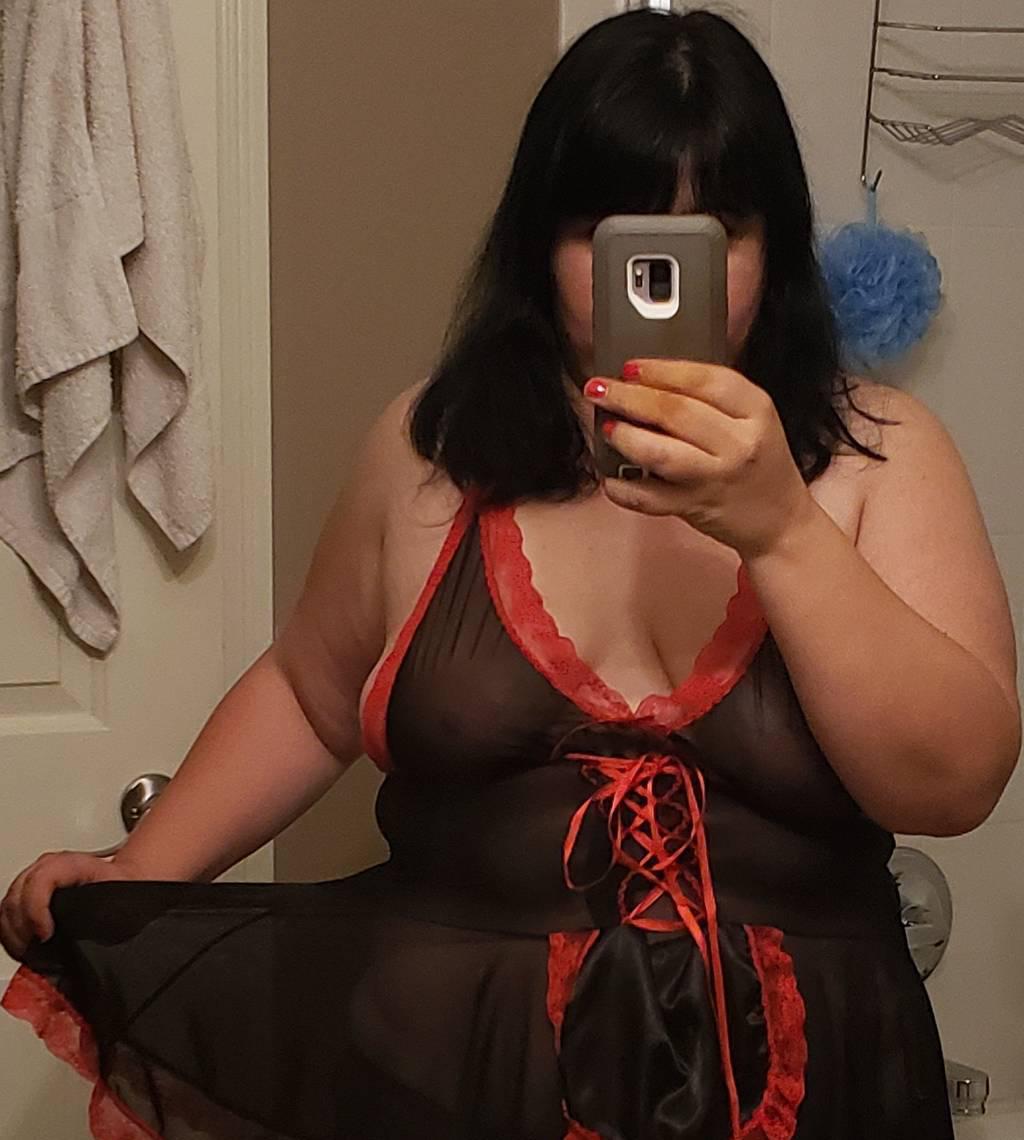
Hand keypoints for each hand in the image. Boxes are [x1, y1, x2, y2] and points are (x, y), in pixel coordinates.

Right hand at [0, 851, 143, 959]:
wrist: (125, 881)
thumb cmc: (123, 890)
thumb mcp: (120, 899)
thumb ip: (102, 917)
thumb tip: (90, 948)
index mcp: (73, 864)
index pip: (40, 878)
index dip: (36, 908)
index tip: (46, 935)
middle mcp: (49, 867)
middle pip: (17, 896)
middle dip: (22, 928)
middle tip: (37, 950)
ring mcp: (35, 878)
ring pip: (8, 906)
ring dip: (14, 933)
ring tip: (31, 951)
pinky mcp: (27, 893)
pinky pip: (7, 914)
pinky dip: (11, 934)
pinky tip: (26, 947)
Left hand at [583, 358, 816, 557]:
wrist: (782, 521)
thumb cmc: (759, 463)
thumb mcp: (752, 420)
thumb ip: (712, 399)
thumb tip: (650, 380)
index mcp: (756, 410)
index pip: (705, 379)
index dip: (661, 370)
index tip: (629, 366)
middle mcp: (739, 442)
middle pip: (676, 411)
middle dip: (629, 396)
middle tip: (599, 389)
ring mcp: (717, 477)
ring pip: (661, 453)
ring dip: (626, 437)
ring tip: (608, 427)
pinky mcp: (697, 508)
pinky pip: (651, 498)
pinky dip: (625, 489)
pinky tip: (610, 478)